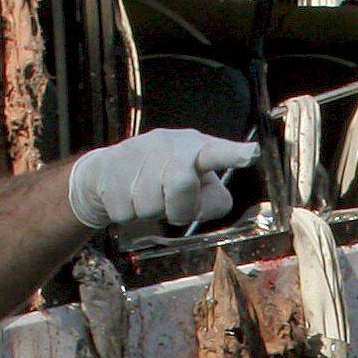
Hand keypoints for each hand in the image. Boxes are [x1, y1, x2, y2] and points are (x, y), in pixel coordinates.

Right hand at [67, 129, 262, 235]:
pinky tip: (125, 195)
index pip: (217, 153)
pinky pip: (126, 210)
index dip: (234, 154)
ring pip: (150, 204)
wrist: (106, 173)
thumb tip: (200, 207)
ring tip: (145, 195)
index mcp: (197, 148)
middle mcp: (170, 144)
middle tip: (171, 205)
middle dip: (177, 206)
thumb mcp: (197, 188)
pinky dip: (128, 213)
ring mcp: (138, 153)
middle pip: (181, 185)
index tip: (251, 154)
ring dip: (150, 211)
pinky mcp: (111, 169)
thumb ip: (211, 201)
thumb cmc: (164, 183)